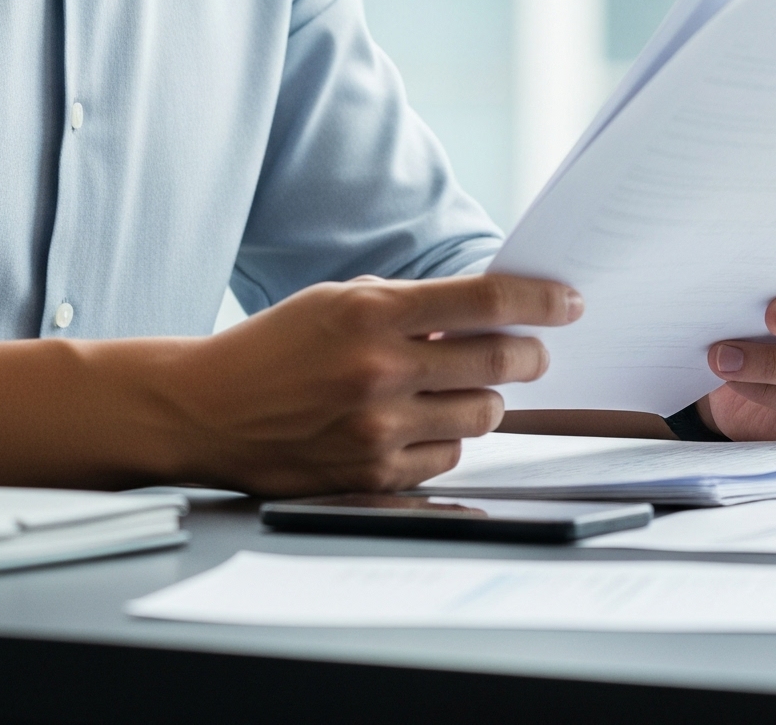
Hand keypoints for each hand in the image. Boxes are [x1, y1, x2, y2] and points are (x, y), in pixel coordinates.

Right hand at [145, 272, 581, 494]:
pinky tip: (420, 421)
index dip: (540, 300)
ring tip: (458, 387)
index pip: (485, 301)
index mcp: (374, 312)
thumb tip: (487, 314)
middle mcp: (381, 370)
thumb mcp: (339, 301)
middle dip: (528, 354)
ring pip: (482, 415)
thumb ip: (411, 307)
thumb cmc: (276, 346)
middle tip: (532, 351)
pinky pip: (448, 456)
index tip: (569, 302)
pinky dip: (446, 436)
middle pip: (499, 361)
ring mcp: (379, 428)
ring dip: (484, 398)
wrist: (206, 409)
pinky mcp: (373, 476)